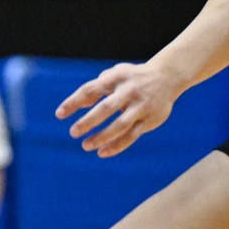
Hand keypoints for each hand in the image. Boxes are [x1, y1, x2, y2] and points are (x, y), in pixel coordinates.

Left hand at [57, 60, 180, 157]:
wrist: (168, 76)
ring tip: (86, 146)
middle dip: (88, 121)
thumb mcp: (115, 75)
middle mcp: (129, 91)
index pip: (91, 90)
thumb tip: (76, 104)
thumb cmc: (132, 77)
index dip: (74, 101)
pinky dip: (117, 146)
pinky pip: (132, 135)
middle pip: (106, 108)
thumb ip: (96, 87)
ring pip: (120, 125)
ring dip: (102, 137)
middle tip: (73, 132)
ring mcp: (141, 106)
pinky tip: (103, 152)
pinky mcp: (150, 119)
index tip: (60, 114)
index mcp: (116, 78)